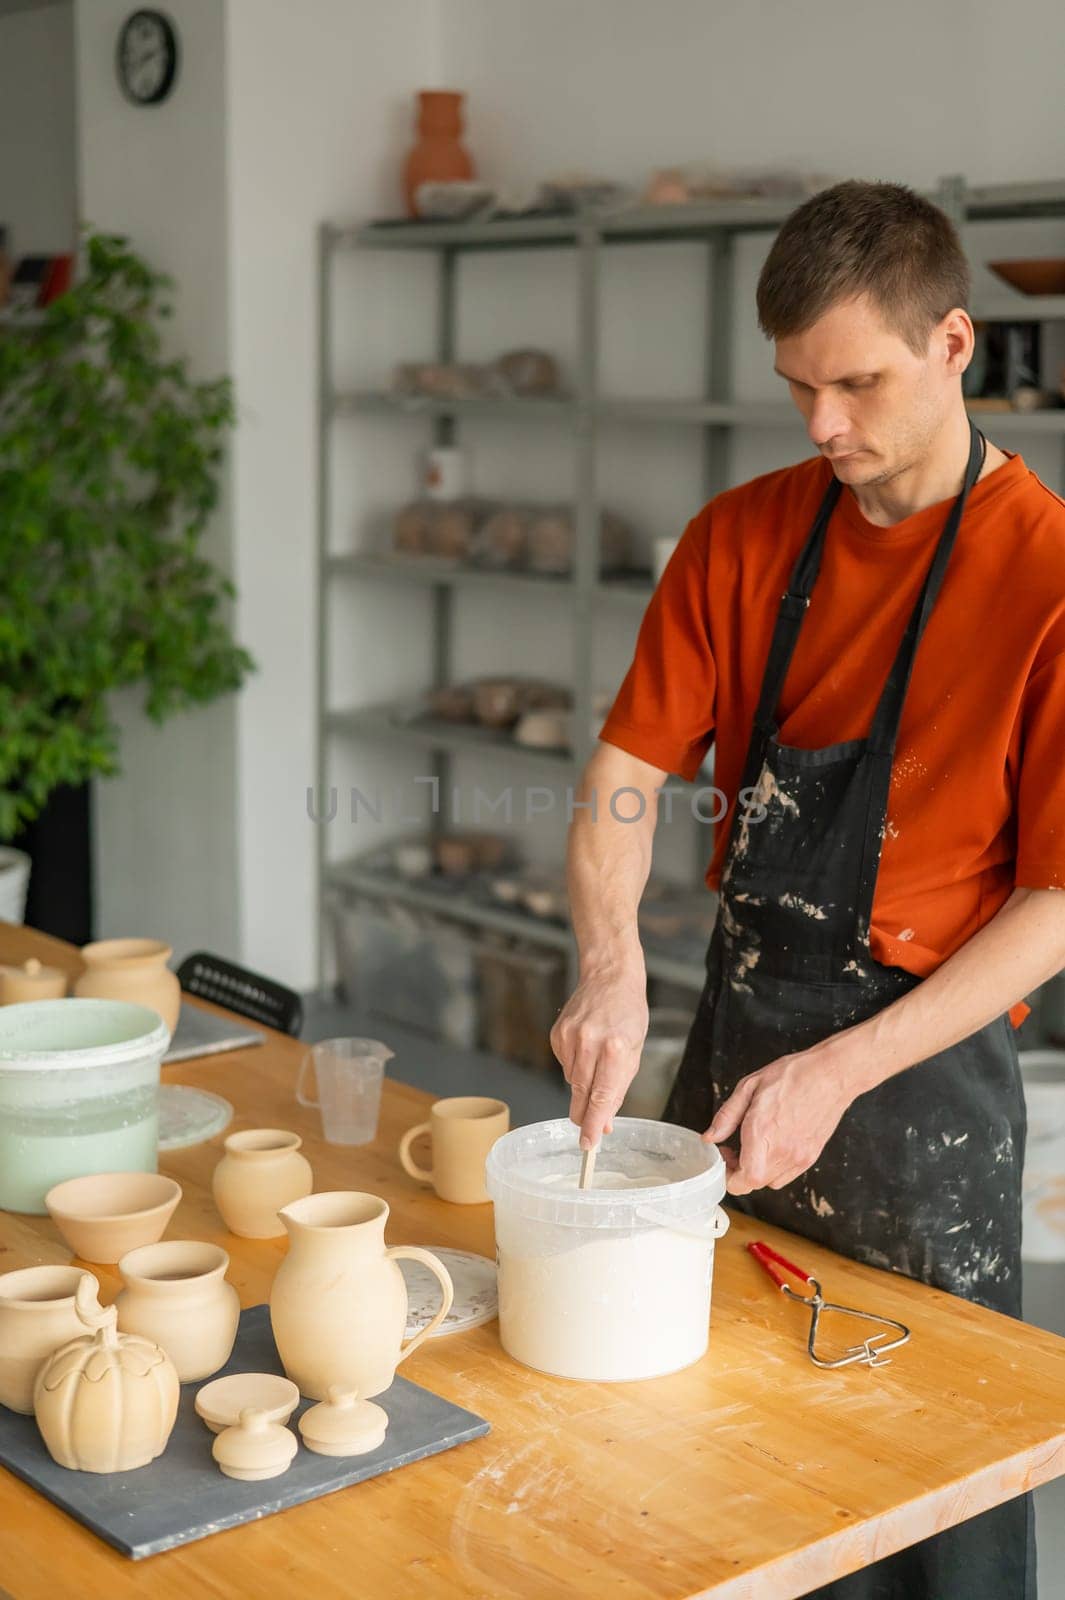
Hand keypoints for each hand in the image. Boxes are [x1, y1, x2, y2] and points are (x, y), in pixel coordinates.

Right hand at [550, 963, 647, 1150]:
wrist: (609, 977)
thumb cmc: (629, 1014)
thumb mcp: (635, 1052)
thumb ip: (618, 1090)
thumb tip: (603, 1123)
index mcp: (616, 1049)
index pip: (601, 1098)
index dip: (593, 1125)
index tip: (588, 1145)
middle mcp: (590, 1043)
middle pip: (581, 1094)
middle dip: (584, 1115)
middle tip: (588, 1132)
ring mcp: (570, 1037)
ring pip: (572, 1081)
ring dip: (583, 1085)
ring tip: (597, 1064)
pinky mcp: (557, 1034)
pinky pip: (564, 1065)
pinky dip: (575, 1066)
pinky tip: (586, 1050)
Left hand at [703, 1048, 851, 1193]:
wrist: (831, 1074)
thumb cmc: (793, 1076)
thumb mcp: (749, 1086)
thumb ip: (727, 1116)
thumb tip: (710, 1137)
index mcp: (762, 1132)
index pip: (744, 1180)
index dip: (728, 1177)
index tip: (724, 1158)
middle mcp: (782, 1150)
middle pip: (754, 1183)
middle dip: (738, 1170)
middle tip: (734, 1149)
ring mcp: (800, 1156)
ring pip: (770, 1181)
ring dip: (757, 1170)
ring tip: (754, 1146)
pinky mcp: (811, 1157)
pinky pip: (787, 1175)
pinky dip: (775, 1167)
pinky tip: (772, 1145)